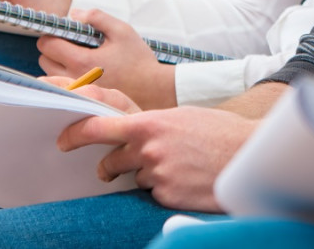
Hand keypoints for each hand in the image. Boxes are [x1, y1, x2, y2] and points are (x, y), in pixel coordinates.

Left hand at [37, 8, 176, 109]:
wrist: (153, 89)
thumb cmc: (138, 59)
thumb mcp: (122, 30)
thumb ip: (97, 17)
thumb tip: (74, 13)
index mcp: (81, 61)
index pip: (46, 44)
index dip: (53, 33)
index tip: (66, 31)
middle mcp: (74, 79)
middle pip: (44, 59)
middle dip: (54, 48)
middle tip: (74, 43)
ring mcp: (76, 92)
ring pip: (49, 74)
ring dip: (57, 62)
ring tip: (80, 56)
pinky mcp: (81, 99)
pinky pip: (61, 85)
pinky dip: (64, 76)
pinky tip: (83, 70)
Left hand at [57, 106, 256, 211]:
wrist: (250, 155)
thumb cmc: (221, 131)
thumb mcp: (183, 117)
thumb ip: (153, 125)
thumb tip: (132, 132)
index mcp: (150, 124)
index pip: (99, 128)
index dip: (76, 134)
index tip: (63, 140)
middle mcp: (149, 150)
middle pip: (111, 162)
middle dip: (111, 166)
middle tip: (111, 169)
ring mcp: (158, 176)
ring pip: (137, 178)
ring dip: (149, 175)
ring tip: (178, 166)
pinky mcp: (168, 197)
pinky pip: (155, 194)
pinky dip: (166, 189)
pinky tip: (187, 179)